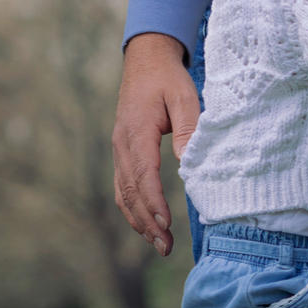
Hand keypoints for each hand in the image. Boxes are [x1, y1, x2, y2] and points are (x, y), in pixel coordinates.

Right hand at [113, 32, 201, 254]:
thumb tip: (189, 163)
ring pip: (124, 193)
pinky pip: (123, 186)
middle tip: (166, 247)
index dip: (153, 202)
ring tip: (158, 244)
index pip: (143, 174)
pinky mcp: (123, 152)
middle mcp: (122, 145)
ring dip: (139, 221)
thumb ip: (188, 129)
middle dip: (147, 222)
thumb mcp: (184, 96)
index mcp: (136, 132)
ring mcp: (119, 150)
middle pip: (131, 191)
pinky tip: (145, 225)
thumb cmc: (167, 78)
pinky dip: (132, 209)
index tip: (166, 224)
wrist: (146, 60)